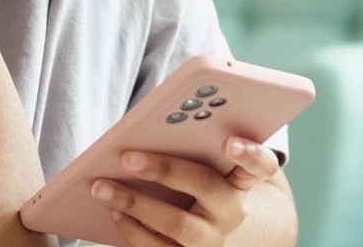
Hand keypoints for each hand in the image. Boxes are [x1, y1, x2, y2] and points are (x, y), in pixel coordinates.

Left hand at [90, 137, 281, 245]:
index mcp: (241, 180)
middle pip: (206, 186)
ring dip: (134, 202)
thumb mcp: (204, 166)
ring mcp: (212, 240)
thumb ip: (192, 146)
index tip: (228, 142)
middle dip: (165, 169)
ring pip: (177, 223)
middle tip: (127, 157)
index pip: (261, 165)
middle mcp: (232, 211)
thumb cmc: (197, 185)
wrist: (207, 232)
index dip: (250, 153)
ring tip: (101, 185)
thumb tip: (147, 127)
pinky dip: (131, 228)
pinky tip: (112, 209)